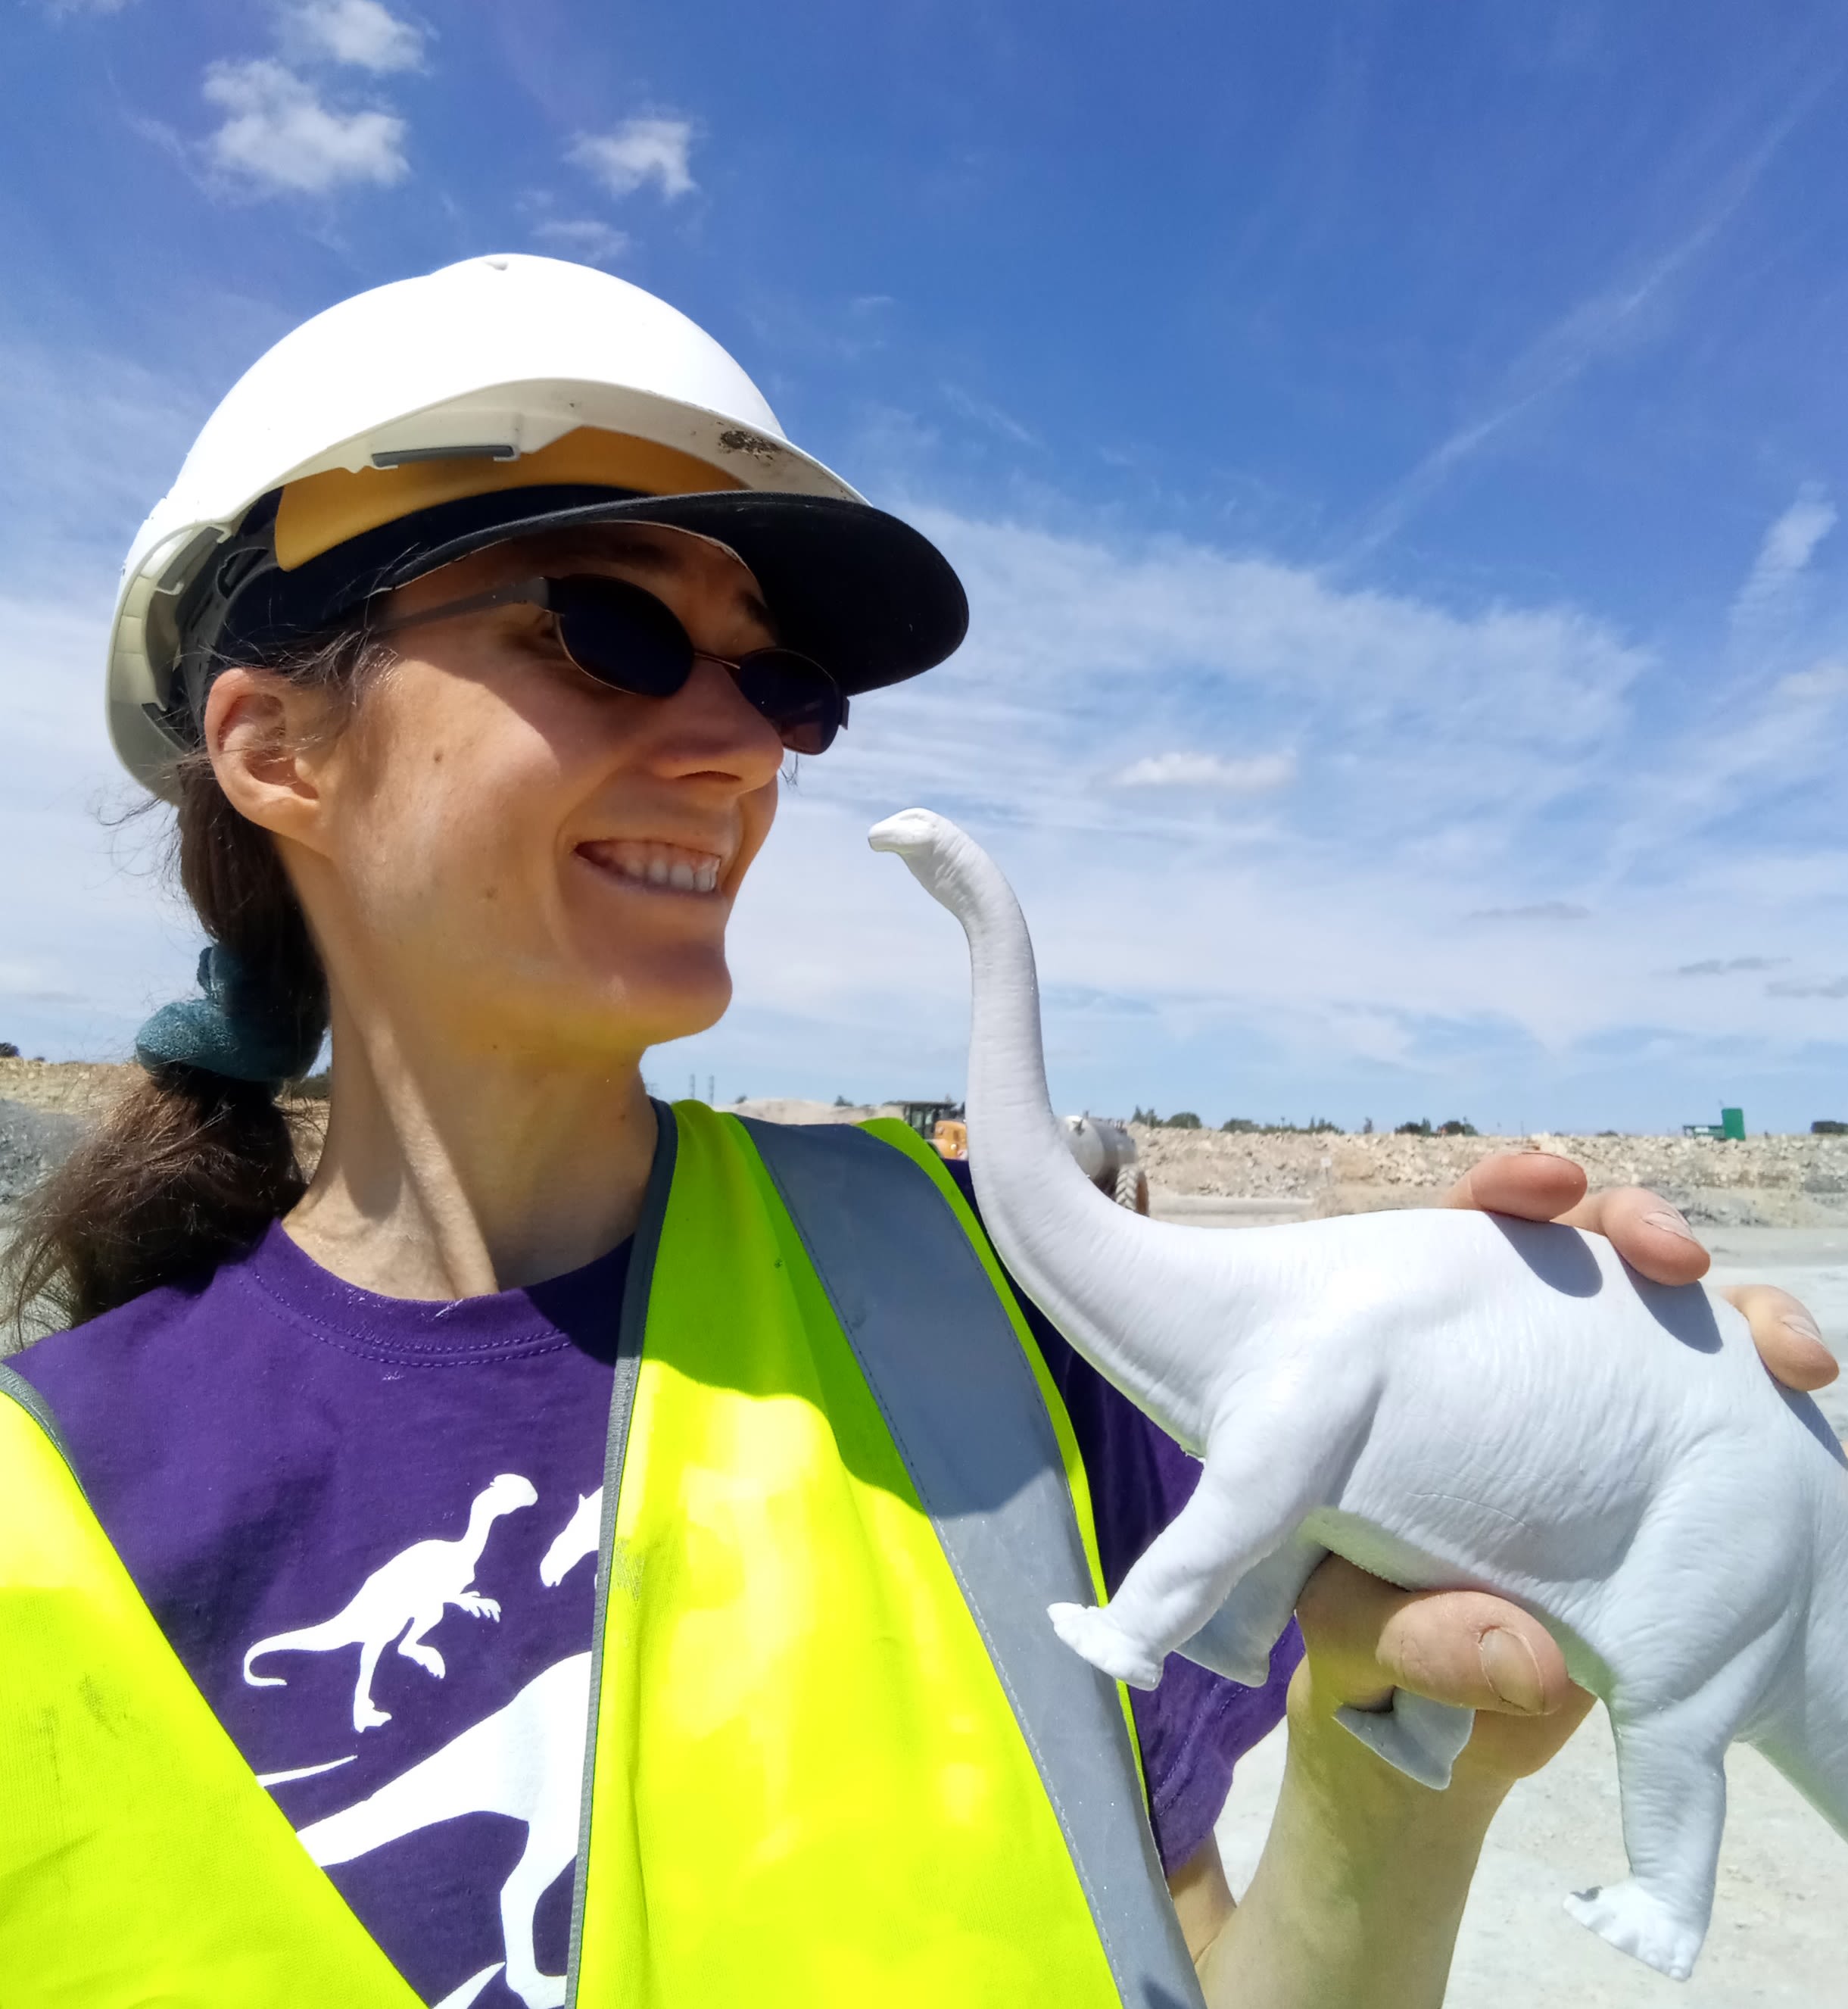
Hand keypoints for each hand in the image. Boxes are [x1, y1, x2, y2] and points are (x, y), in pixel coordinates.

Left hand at [1291, 1149, 1836, 1800]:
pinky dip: (1773, 1381)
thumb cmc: (1365, 1633)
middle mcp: (1514, 1352)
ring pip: (1674, 1313)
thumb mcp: (1362, 1639)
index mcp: (1419, 1354)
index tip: (1551, 1185)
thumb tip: (1533, 1667)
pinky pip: (1729, 1392)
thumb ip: (1421, 1642)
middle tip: (1677, 1258)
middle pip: (1578, 1247)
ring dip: (1741, 1308)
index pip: (1457, 1237)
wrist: (1424, 1706)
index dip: (1507, 1194)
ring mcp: (1597, 1393)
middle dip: (1637, 1226)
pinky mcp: (1660, 1445)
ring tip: (1789, 1355)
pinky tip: (1807, 1392)